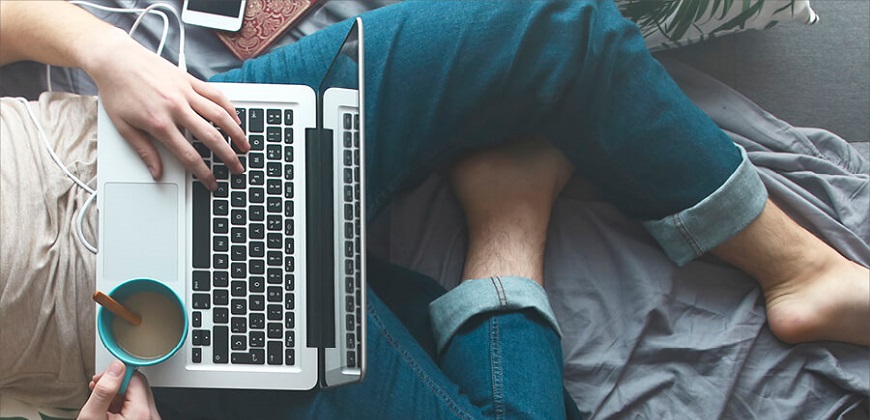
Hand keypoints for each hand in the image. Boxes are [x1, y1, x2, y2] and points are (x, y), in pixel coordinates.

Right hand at [78, 360, 159, 419]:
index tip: (103, 376)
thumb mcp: (92, 416)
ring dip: (118, 394)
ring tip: (100, 400)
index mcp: (141, 413)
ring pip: (137, 395)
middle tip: (98, 387)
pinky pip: (137, 407)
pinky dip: (123, 404)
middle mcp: (151, 416)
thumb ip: (104, 391)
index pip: (136, 377)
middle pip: (138, 385)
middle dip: (116, 383)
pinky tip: (108, 408)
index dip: (117, 374)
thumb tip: (116, 367)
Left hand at [82, 27, 248, 189]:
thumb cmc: (117, 91)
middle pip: (211, 137)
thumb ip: (144, 151)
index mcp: (159, 123)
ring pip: (219, 115)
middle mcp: (176, 108)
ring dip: (235, 133)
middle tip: (238, 168)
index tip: (212, 182)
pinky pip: (215, 94)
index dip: (204, 172)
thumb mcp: (124, 126)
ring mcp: (185, 92)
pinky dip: (229, 107)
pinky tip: (236, 118)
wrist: (115, 59)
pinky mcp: (189, 80)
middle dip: (228, 156)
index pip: (189, 155)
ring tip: (245, 146)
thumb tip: (156, 172)